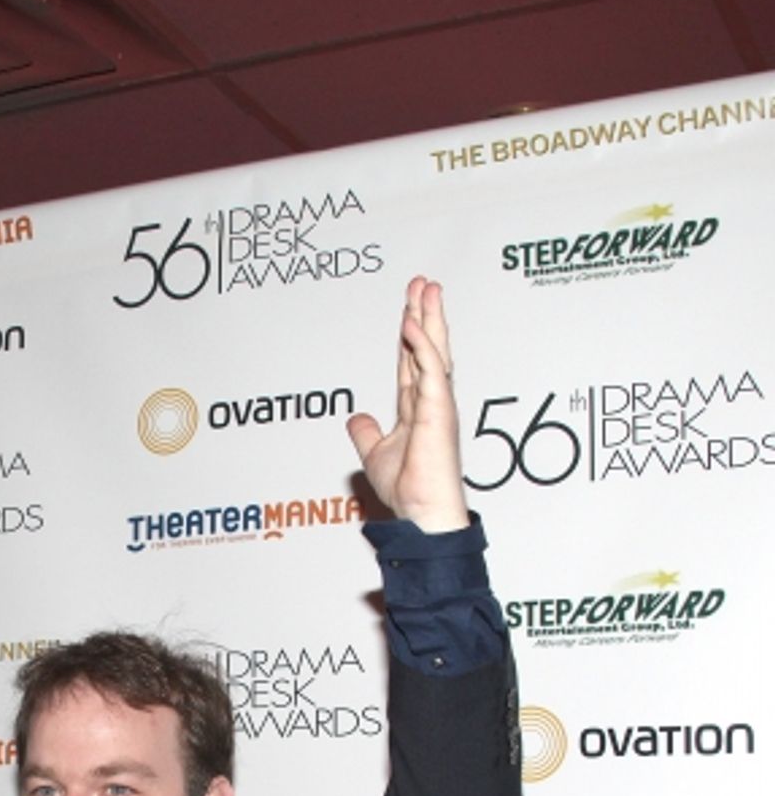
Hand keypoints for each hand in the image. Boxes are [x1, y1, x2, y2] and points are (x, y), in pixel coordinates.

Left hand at [347, 277, 468, 533]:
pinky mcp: (438, 410)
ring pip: (433, 350)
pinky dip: (421, 345)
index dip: (409, 334)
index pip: (411, 362)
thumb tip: (356, 418)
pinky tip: (410, 323)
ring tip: (426, 288)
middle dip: (424, 313)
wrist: (420, 512)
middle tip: (422, 283)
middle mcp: (430, 401)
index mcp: (416, 408)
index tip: (408, 307)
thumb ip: (367, 434)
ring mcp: (437, 403)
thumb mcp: (375, 455)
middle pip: (426, 347)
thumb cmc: (408, 490)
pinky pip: (430, 369)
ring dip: (429, 317)